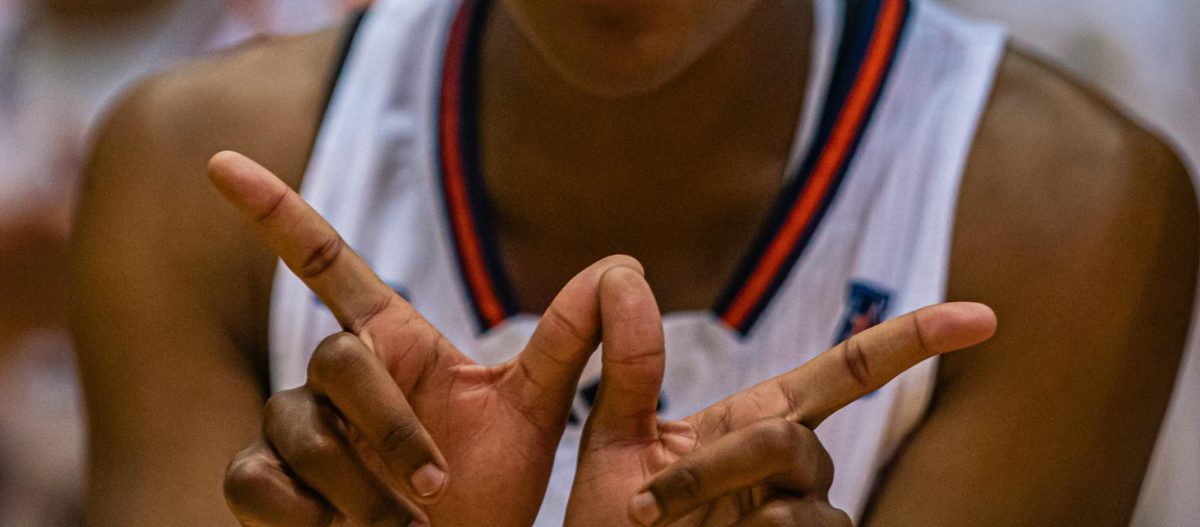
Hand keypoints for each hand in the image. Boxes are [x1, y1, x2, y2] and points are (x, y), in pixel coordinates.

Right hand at [210, 151, 637, 525]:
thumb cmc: (490, 489)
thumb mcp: (537, 415)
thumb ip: (567, 344)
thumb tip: (622, 269)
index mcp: (394, 343)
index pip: (327, 264)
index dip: (276, 211)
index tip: (223, 164)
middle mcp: (336, 375)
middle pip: (337, 359)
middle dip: (391, 429)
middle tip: (439, 492)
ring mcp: (293, 427)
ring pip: (299, 429)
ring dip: (362, 489)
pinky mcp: (261, 482)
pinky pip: (254, 478)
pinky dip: (306, 516)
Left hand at [565, 268, 995, 525]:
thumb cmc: (613, 522)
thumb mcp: (613, 440)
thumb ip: (627, 363)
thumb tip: (622, 271)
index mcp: (760, 421)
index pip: (847, 371)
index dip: (912, 341)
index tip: (982, 317)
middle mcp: (795, 469)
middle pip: (791, 440)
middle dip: (713, 468)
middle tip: (644, 506)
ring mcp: (804, 518)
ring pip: (791, 500)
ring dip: (711, 507)